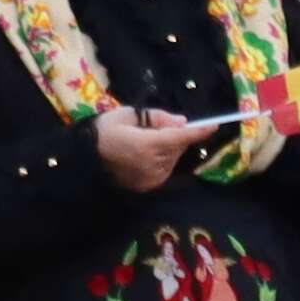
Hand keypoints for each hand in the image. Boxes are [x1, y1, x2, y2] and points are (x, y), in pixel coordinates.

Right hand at [90, 107, 218, 192]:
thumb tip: (182, 122)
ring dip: (169, 148)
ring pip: (173, 158)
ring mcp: (151, 178)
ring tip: (144, 141)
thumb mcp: (129, 115)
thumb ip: (158, 117)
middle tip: (156, 127)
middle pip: (178, 146)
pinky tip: (144, 154)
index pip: (180, 137)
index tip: (214, 125)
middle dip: (176, 135)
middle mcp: (153, 164)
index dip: (198, 131)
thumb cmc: (104, 131)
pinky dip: (163, 159)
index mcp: (147, 144)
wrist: (85, 159)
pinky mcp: (148, 186)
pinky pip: (165, 168)